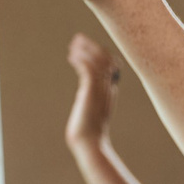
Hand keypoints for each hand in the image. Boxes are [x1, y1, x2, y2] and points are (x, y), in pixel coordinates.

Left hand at [65, 33, 120, 150]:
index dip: (99, 54)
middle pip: (107, 60)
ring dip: (85, 50)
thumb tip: (84, 99)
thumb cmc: (88, 133)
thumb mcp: (91, 111)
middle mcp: (108, 89)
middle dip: (93, 47)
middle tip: (78, 40)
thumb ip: (90, 100)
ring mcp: (100, 90)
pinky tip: (71, 57)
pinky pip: (89, 69)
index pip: (111, 66)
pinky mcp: (90, 92)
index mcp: (109, 92)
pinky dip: (81, 59)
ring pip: (99, 61)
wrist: (89, 143)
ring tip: (73, 45)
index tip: (83, 49)